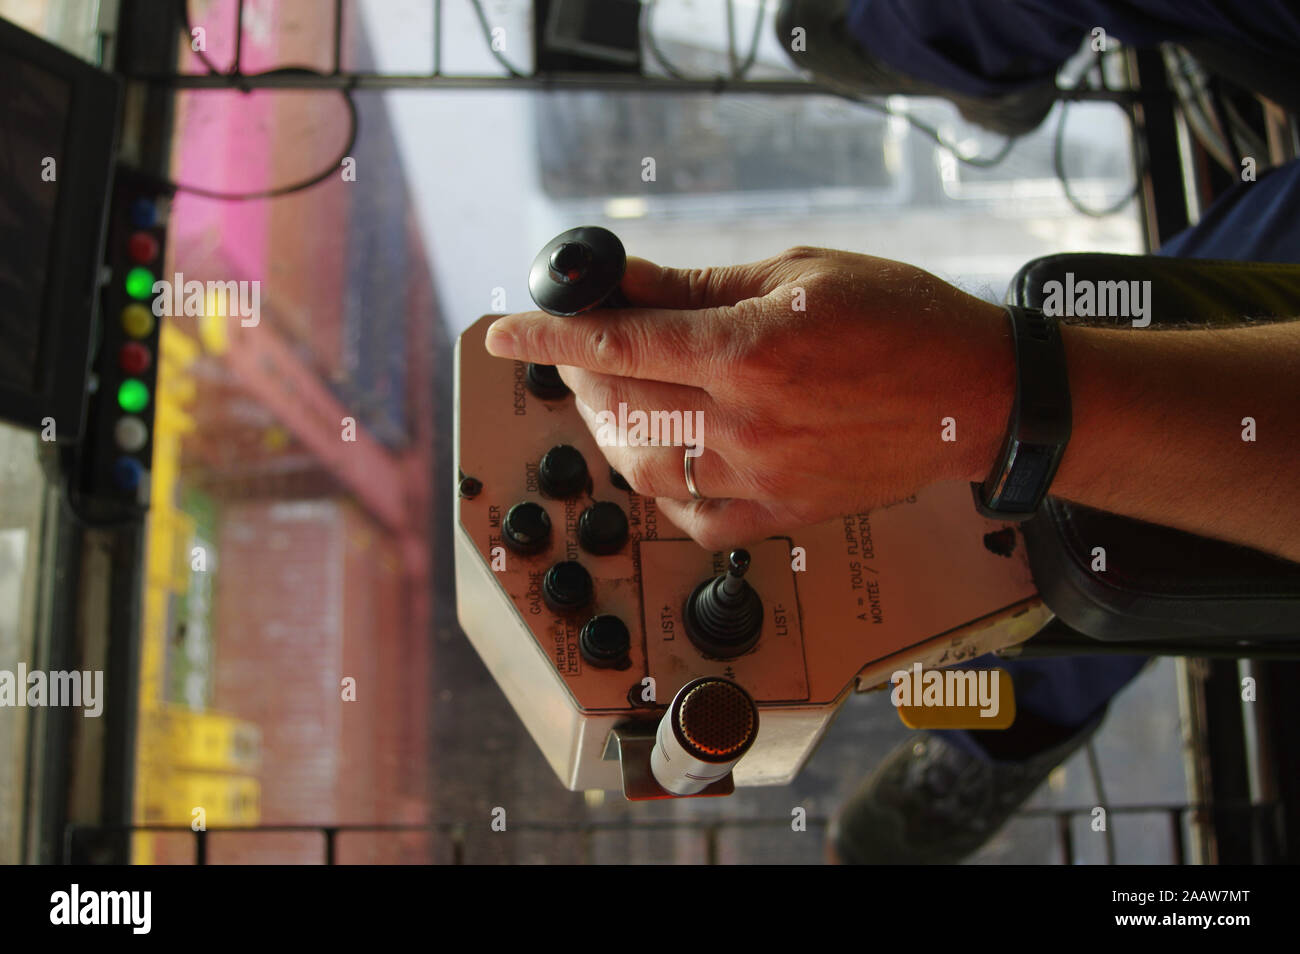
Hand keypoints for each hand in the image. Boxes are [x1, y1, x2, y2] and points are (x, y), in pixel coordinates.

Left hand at [485, 246, 1013, 549]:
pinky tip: (664, 456)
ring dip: (609, 429)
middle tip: (577, 347)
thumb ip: (701, 288)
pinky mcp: (783, 514)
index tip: (506, 332)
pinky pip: (695, 519)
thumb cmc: (902, 320)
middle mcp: (747, 422)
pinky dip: (663, 488)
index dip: (552, 336)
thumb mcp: (799, 276)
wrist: (977, 396)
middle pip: (621, 403)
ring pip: (644, 465)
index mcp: (751, 352)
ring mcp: (763, 478)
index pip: (620, 343)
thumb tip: (625, 283)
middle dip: (580, 371)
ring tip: (611, 396)